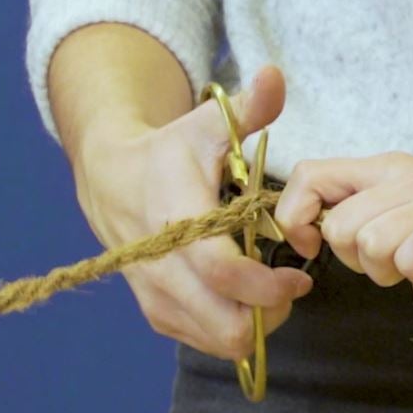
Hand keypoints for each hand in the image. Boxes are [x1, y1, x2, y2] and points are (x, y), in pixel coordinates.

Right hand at [71, 64, 314, 362]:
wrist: (112, 179)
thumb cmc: (170, 152)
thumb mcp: (206, 124)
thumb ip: (248, 107)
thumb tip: (277, 74)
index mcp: (177, 218)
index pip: (221, 270)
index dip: (266, 285)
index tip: (300, 277)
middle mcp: (161, 265)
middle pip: (222, 322)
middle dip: (266, 315)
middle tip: (290, 289)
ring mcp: (156, 294)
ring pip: (213, 339)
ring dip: (252, 325)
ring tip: (271, 294)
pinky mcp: (156, 312)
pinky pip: (199, 339)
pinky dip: (229, 330)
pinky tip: (244, 301)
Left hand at [272, 151, 412, 301]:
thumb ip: (371, 214)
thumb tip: (319, 233)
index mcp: (389, 170)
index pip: (309, 174)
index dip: (296, 216)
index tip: (315, 246)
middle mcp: (407, 176)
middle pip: (336, 224)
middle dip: (353, 260)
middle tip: (395, 264)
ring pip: (365, 241)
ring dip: (387, 270)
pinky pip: (409, 253)